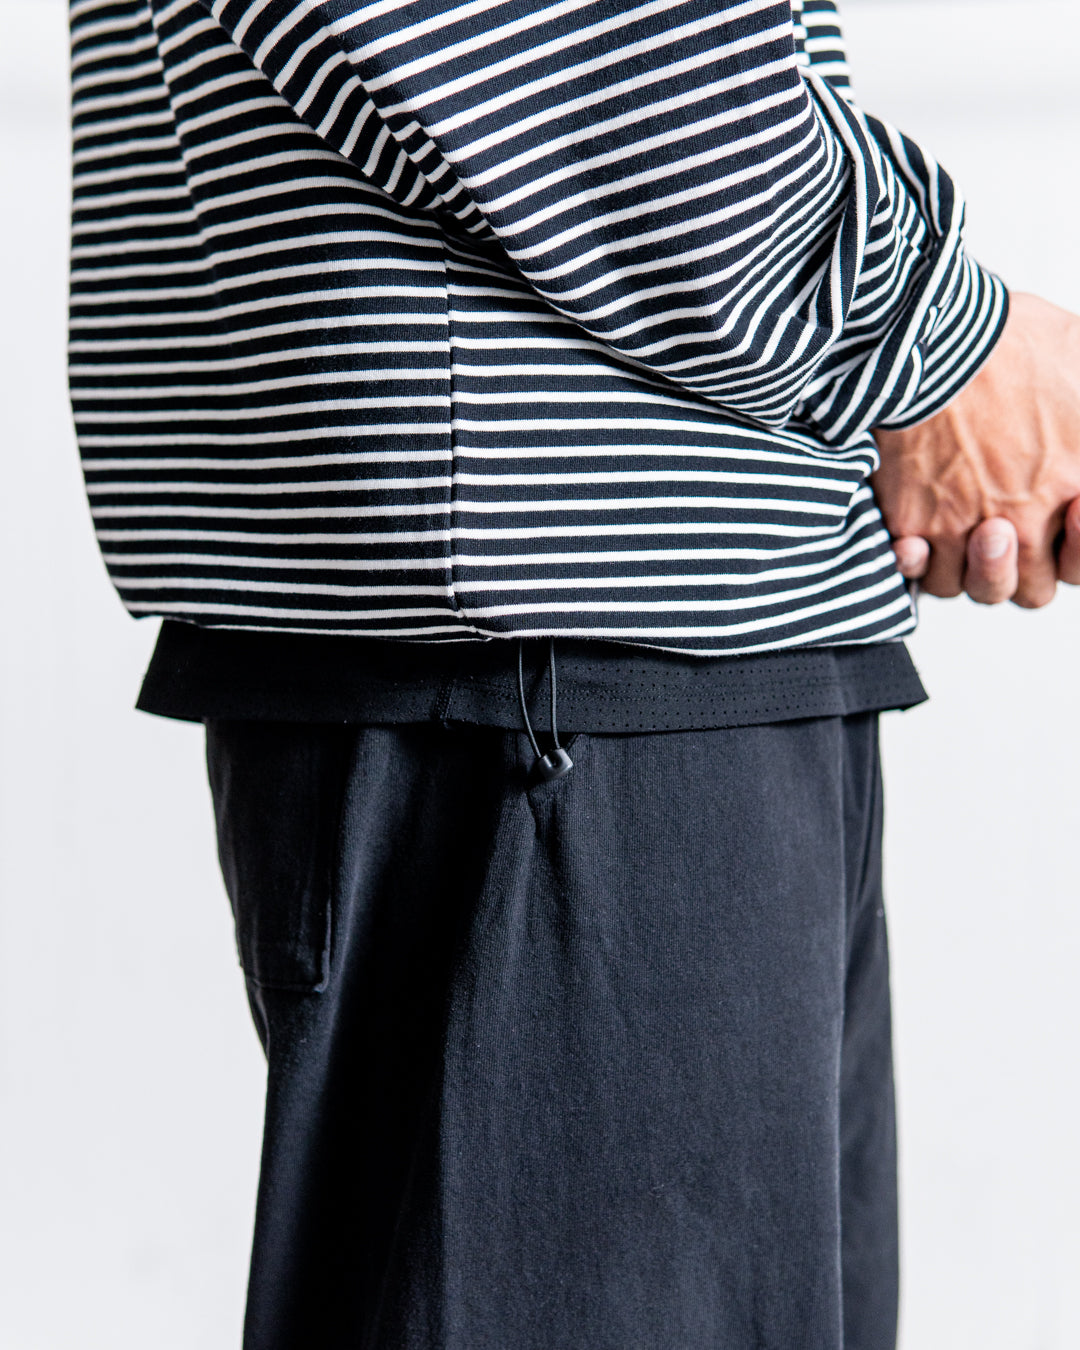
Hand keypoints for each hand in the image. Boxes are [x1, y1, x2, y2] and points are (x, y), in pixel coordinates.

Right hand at [872, 292, 1079, 606]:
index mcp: (1073, 486)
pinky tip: (917, 541)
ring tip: (964, 525)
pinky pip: (912, 569)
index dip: (1073, 551)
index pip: (1079, 564)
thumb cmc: (1015, 344)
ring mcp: (962, 526)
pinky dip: (913, 562)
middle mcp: (1022, 520)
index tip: (1065, 514)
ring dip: (965, 565)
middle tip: (1006, 527)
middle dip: (1020, 565)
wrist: (941, 340)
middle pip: (1025, 588)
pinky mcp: (911, 519)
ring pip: (963, 585)